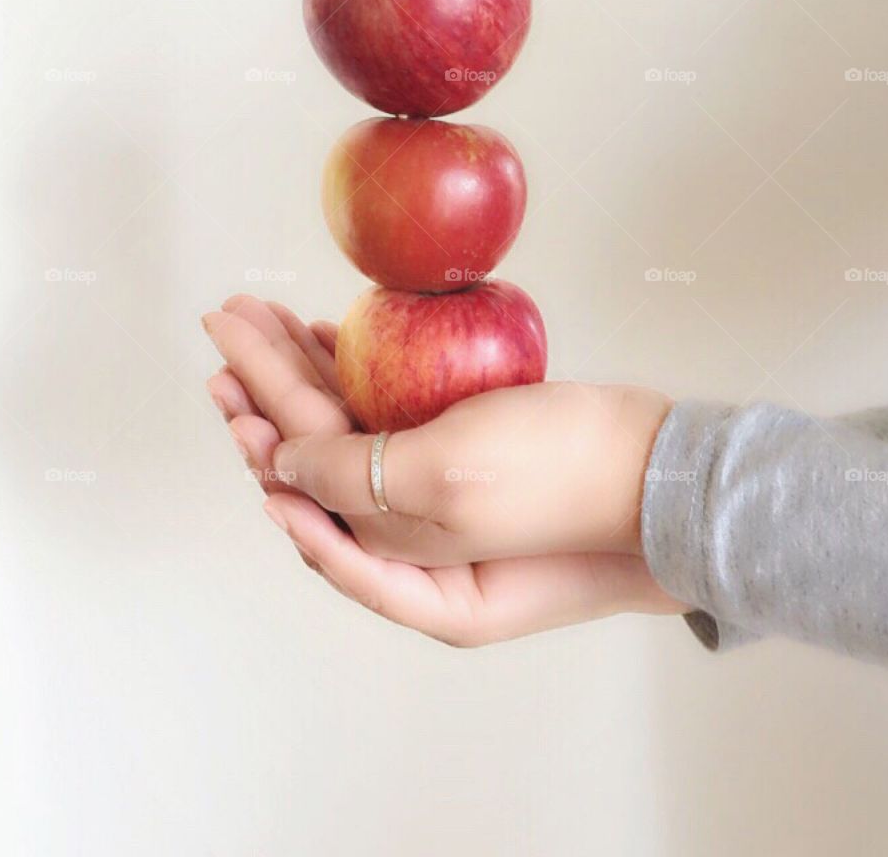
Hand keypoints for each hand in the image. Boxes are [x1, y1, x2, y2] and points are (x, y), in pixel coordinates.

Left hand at [203, 295, 684, 644]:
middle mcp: (412, 536)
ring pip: (349, 432)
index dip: (257, 429)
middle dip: (265, 392)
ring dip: (303, 374)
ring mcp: (440, 494)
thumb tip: (278, 468)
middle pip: (316, 458)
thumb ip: (352, 478)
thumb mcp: (448, 480)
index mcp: (401, 563)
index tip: (222, 380)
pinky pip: (391, 415)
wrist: (666, 468)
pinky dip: (357, 376)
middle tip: (224, 331)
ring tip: (261, 323)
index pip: (305, 486)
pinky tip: (333, 341)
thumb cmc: (566, 481)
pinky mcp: (467, 453)